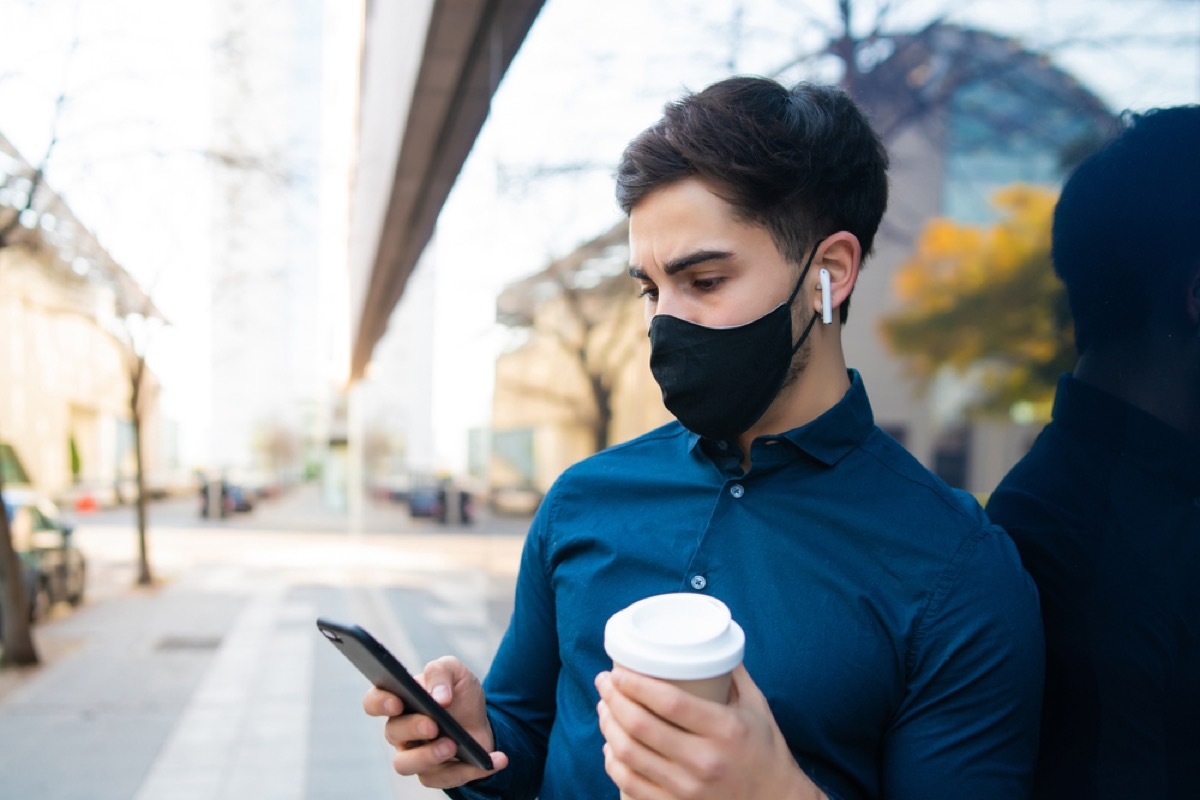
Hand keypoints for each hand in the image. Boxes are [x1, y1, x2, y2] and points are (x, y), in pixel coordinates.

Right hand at [362, 655, 507, 788]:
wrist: (481, 720)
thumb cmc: (458, 694)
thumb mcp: (455, 671)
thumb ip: (441, 673)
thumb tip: (438, 697)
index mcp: (399, 700)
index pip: (373, 701)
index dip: (380, 703)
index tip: (398, 702)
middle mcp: (400, 730)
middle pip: (392, 733)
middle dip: (413, 728)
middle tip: (434, 725)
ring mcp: (414, 754)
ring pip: (404, 765)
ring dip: (428, 756)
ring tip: (452, 745)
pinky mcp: (434, 774)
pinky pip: (444, 779)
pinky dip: (472, 770)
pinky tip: (495, 759)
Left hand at [595, 664, 825, 799]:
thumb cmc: (766, 751)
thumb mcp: (756, 706)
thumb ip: (733, 672)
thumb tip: (708, 640)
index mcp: (725, 730)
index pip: (670, 703)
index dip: (636, 685)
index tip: (618, 670)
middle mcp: (705, 760)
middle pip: (641, 727)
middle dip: (613, 699)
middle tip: (604, 682)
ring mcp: (689, 788)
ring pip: (630, 755)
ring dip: (608, 727)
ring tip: (604, 708)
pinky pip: (632, 785)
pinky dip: (614, 764)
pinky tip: (610, 747)